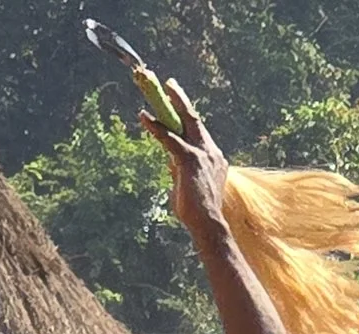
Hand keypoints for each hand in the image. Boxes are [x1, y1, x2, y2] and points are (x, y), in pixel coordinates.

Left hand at [144, 79, 228, 236]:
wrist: (208, 224)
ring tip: (154, 90)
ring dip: (168, 104)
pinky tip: (143, 117)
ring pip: (183, 122)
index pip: (198, 132)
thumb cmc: (197, 213)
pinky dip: (156, 127)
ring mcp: (203, 154)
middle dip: (181, 100)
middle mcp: (211, 152)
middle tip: (170, 84)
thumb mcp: (187, 186)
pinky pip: (169, 138)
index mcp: (214, 158)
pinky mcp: (190, 160)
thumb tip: (170, 161)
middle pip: (194, 119)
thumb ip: (180, 170)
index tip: (178, 104)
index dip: (187, 117)